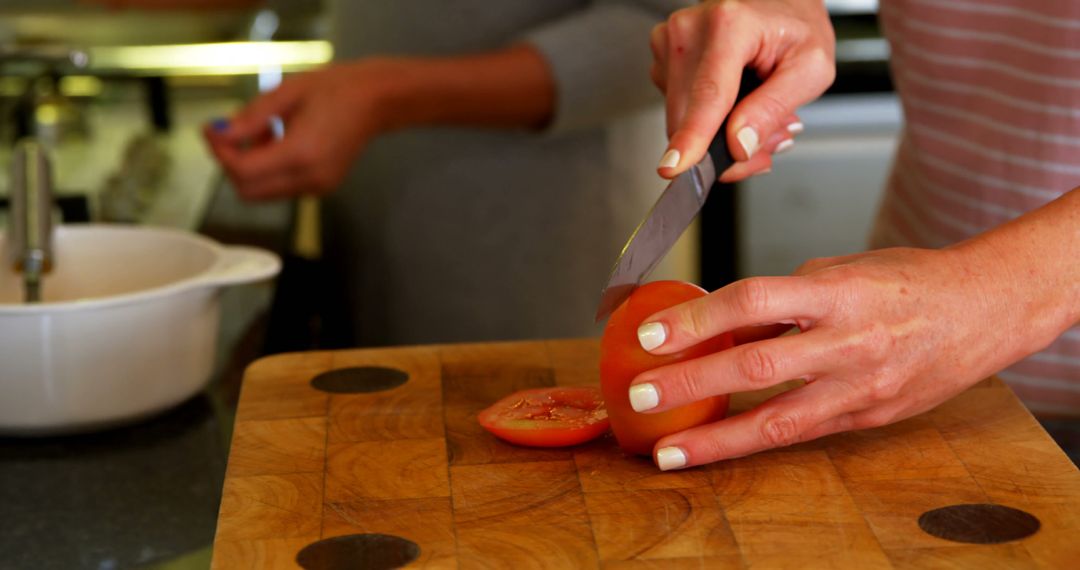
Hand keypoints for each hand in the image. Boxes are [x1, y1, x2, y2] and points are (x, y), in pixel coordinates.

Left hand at [204, 60, 399, 199]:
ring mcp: (318, 187)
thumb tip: (219, 134)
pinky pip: (279, 188)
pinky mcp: (321, 187)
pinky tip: (278, 141)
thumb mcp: (286, 92)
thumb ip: (250, 118)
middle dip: (230, 164)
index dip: (219, 152)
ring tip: (262, 131)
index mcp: (301, 153)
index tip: (210, 129)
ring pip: (261, 192)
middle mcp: (310, 178)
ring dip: (249, 167)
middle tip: (228, 133)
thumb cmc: (334, 88)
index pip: (243, 170)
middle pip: (248, 191)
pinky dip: (267, 169)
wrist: (376, 101)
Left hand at [629, 245, 1059, 469]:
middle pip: (756, 365)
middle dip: (690, 384)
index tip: (651, 334)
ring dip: (716, 441)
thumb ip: (782, 299)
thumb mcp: (839, 270)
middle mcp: (849, 342)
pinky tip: (719, 448)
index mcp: (838, 291)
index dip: (697, 318)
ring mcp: (861, 387)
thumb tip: (719, 321)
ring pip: (778, 420)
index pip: (754, 300)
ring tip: (668, 452)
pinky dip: (756, 442)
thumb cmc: (904, 281)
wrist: (981, 310)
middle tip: (640, 396)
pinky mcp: (868, 418)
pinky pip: (803, 433)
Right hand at [651, 0, 834, 181]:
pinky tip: (731, 105)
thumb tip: (738, 143)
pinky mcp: (663, 54)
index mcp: (730, 25)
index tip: (676, 167)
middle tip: (764, 145)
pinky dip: (703, 119)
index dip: (693, 136)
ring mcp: (671, 40)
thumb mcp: (810, 68)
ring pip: (680, 117)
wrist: (779, 2)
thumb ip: (774, 108)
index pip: (709, 93)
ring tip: (754, 114)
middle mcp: (691, 29)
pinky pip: (677, 107)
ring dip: (716, 134)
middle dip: (722, 147)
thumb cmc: (795, 27)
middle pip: (689, 115)